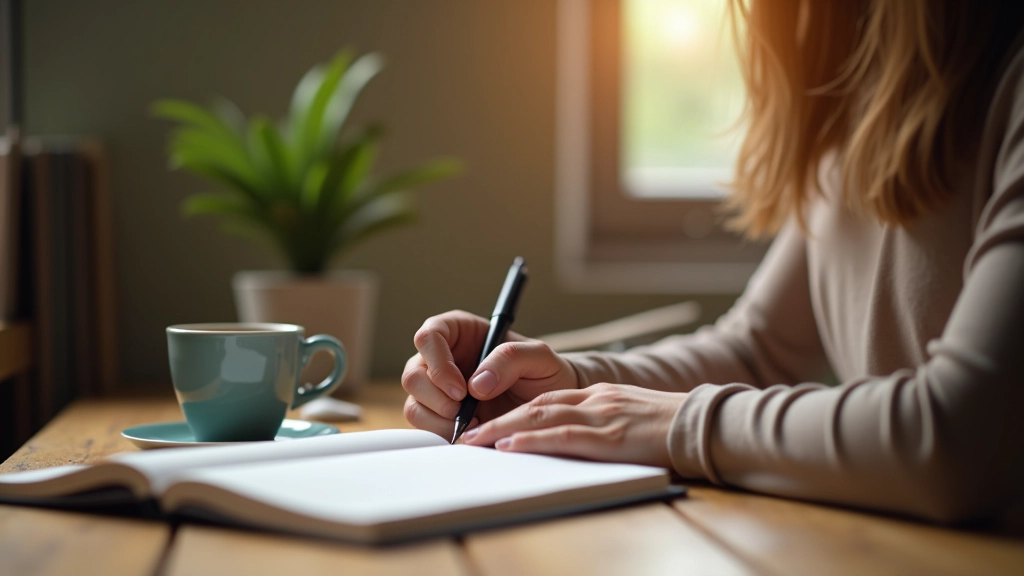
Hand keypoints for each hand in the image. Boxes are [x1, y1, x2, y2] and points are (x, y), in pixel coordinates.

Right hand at [402, 310, 578, 438]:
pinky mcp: (442, 416)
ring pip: (414, 404)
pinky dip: (444, 434)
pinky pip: (426, 427)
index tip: (461, 389)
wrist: (551, 406)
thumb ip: (509, 359)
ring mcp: (438, 389)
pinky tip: (472, 432)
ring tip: (474, 423)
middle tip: (465, 412)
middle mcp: (442, 358)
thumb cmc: (544, 372)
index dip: (438, 363)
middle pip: (413, 375)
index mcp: (459, 332)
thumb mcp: (539, 357)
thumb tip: (476, 385)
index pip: (429, 336)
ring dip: (438, 420)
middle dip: (436, 398)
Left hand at [461, 383, 687, 467]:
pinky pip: (563, 436)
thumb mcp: (634, 419)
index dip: (513, 411)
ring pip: (541, 416)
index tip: (487, 425)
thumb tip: (575, 443)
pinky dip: (531, 439)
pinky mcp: (611, 436)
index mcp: (600, 395)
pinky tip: (509, 445)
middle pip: (534, 405)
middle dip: (496, 419)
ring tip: (474, 441)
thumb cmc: (675, 428)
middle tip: (466, 436)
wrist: (708, 424)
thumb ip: (605, 425)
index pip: (546, 399)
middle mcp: (596, 399)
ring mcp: (602, 416)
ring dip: (502, 429)